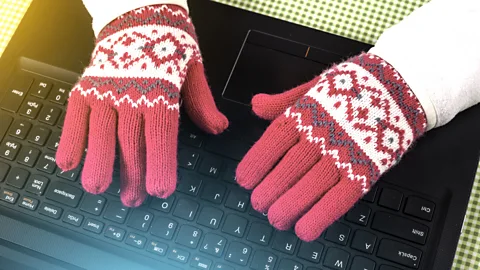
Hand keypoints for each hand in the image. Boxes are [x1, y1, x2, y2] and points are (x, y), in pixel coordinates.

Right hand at [56, 5, 227, 206]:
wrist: (140, 11)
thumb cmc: (170, 42)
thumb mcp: (194, 70)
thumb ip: (202, 103)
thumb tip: (218, 128)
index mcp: (163, 90)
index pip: (161, 134)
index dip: (160, 164)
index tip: (160, 190)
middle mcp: (133, 92)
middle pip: (131, 140)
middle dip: (132, 173)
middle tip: (133, 200)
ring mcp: (106, 90)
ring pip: (101, 132)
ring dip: (99, 163)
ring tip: (98, 188)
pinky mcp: (86, 86)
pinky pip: (75, 116)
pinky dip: (71, 139)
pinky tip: (68, 163)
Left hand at [236, 53, 426, 240]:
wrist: (402, 82)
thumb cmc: (354, 86)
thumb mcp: (315, 84)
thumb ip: (284, 100)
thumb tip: (256, 105)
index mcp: (307, 112)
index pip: (274, 140)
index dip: (257, 162)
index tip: (244, 180)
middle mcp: (323, 133)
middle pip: (289, 167)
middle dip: (270, 189)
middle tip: (258, 204)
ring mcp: (347, 152)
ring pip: (312, 185)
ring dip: (291, 206)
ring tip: (276, 219)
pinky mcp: (369, 167)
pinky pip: (342, 196)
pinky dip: (322, 215)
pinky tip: (305, 229)